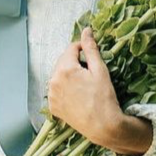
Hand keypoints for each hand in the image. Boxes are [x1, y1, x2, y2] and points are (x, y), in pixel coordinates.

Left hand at [48, 27, 121, 145]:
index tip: (92, 55)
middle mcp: (53, 81)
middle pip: (63, 61)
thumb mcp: (100, 70)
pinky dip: (65, 89)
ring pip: (59, 76)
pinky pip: (57, 91)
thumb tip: (86, 30)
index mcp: (64, 69)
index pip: (71, 48)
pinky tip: (77, 95)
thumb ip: (90, 48)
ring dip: (69, 75)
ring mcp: (52, 95)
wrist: (102, 126)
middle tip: (90, 72)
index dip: (83, 49)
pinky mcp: (53, 107)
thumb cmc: (104, 98)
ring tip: (84, 85)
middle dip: (75, 62)